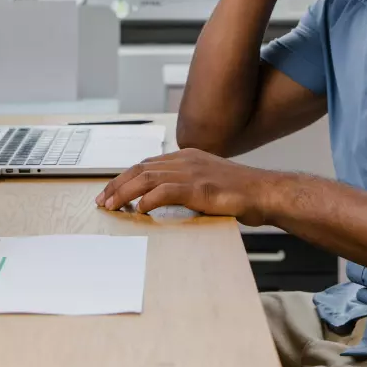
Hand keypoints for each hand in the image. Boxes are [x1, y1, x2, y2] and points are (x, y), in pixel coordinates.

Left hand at [95, 149, 276, 225]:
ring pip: (147, 178)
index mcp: (186, 156)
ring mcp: (193, 172)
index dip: (125, 178)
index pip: (146, 165)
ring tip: (112, 206)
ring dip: (125, 193)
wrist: (265, 192)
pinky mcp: (200, 188)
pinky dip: (149, 200)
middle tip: (102, 200)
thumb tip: (161, 199)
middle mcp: (186, 160)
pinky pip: (166, 191)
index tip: (110, 191)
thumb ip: (185, 185)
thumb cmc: (239, 192)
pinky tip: (140, 210)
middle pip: (141, 169)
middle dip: (117, 185)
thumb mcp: (207, 182)